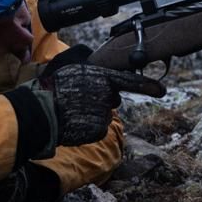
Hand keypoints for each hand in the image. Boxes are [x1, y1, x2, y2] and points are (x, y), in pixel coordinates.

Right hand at [43, 63, 165, 145]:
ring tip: (71, 112)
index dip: (147, 85)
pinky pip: (98, 129)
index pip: (128, 80)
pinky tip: (75, 124)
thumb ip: (93, 75)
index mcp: (99, 75)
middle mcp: (105, 93)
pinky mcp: (99, 129)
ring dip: (91, 116)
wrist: (38, 111)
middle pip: (112, 99)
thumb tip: (105, 82)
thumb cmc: (52, 90)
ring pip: (103, 115)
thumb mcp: (73, 72)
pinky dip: (87, 129)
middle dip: (100, 101)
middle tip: (77, 101)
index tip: (162, 90)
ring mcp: (103, 111)